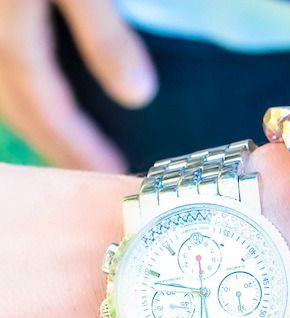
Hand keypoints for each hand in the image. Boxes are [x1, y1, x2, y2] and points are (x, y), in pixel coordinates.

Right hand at [0, 0, 157, 170]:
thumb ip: (105, 35)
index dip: (82, 149)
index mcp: (16, 40)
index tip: (113, 173)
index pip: (50, 113)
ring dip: (40, 124)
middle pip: (24, 112)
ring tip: (71, 145)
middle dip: (59, 148)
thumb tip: (139, 94)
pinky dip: (27, 94)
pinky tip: (45, 93)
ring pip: (9, 95)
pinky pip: (6, 73)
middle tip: (92, 174)